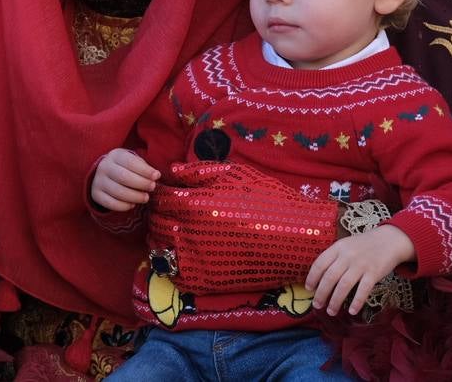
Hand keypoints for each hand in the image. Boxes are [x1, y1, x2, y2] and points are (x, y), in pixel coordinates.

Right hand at [91, 148, 158, 210]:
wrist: (104, 174)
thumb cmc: (125, 167)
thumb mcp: (132, 161)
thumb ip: (144, 167)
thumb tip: (155, 175)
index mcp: (115, 155)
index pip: (130, 162)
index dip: (145, 170)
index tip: (157, 176)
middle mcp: (104, 167)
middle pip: (123, 177)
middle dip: (141, 183)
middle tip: (152, 187)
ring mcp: (98, 181)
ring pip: (117, 192)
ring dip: (135, 196)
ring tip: (145, 198)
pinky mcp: (96, 195)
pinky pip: (110, 203)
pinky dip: (124, 206)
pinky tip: (132, 204)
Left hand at [148, 161, 338, 292]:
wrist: (295, 237)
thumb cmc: (267, 201)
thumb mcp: (235, 176)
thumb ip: (199, 172)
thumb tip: (172, 171)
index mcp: (195, 204)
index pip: (160, 198)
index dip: (159, 194)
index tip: (165, 193)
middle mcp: (190, 232)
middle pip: (156, 223)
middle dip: (157, 215)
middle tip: (166, 212)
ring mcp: (196, 259)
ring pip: (159, 248)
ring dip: (159, 239)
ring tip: (171, 233)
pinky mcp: (206, 281)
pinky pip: (174, 274)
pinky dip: (171, 264)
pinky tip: (180, 255)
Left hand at [304, 223, 414, 315]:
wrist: (389, 240)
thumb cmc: (363, 245)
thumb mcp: (345, 245)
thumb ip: (334, 257)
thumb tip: (319, 278)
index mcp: (338, 248)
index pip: (320, 264)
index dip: (312, 277)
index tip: (308, 289)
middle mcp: (347, 256)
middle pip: (330, 277)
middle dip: (321, 293)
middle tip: (317, 305)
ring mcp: (361, 264)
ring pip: (344, 285)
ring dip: (335, 301)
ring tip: (331, 311)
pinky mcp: (374, 273)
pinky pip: (363, 290)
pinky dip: (357, 302)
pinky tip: (352, 311)